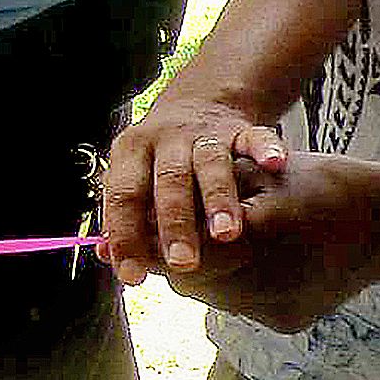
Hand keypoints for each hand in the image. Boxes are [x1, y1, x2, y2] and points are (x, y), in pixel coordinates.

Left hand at [98, 92, 291, 285]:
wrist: (196, 103)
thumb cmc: (159, 156)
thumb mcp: (133, 175)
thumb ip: (122, 214)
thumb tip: (104, 256)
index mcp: (131, 152)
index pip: (123, 195)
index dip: (125, 236)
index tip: (133, 275)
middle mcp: (166, 140)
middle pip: (169, 181)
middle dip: (176, 224)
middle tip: (183, 263)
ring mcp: (205, 133)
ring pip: (211, 163)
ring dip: (218, 198)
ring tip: (226, 234)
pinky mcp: (240, 129)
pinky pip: (255, 137)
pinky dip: (265, 149)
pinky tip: (275, 165)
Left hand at [157, 149, 379, 331]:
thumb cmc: (318, 183)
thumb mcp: (259, 171)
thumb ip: (204, 193)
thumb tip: (144, 212)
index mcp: (266, 232)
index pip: (187, 252)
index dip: (154, 244)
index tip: (130, 231)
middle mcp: (273, 279)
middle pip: (192, 281)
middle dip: (172, 259)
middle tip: (160, 237)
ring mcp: (280, 306)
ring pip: (211, 297)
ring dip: (200, 274)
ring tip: (205, 246)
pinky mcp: (287, 322)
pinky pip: (238, 306)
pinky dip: (230, 286)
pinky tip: (245, 263)